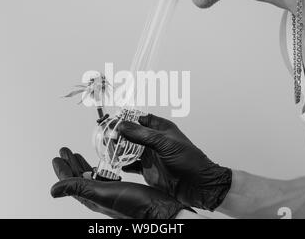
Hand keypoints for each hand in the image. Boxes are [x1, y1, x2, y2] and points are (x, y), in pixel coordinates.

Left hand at [50, 147, 190, 218]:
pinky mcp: (122, 190)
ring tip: (78, 154)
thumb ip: (78, 188)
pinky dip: (100, 168)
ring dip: (84, 165)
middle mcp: (99, 196)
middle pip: (79, 178)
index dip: (62, 170)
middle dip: (72, 164)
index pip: (71, 183)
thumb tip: (53, 190)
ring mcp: (110, 194)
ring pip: (92, 177)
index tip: (57, 157)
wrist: (160, 210)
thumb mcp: (102, 193)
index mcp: (92, 198)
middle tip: (65, 151)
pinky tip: (104, 165)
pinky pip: (105, 178)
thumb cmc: (134, 205)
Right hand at [117, 114, 231, 210]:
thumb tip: (122, 126)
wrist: (197, 186)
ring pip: (129, 150)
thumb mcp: (164, 143)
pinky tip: (115, 163)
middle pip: (132, 134)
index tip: (113, 120)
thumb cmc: (189, 160)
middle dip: (119, 134)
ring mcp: (150, 156)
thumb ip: (142, 134)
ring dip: (119, 149)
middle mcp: (154, 141)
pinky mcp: (148, 170)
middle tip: (106, 136)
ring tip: (107, 148)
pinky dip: (122, 164)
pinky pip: (131, 165)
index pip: (140, 119)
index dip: (127, 118)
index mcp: (161, 129)